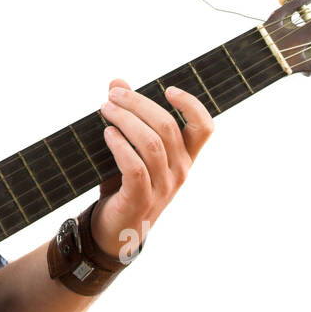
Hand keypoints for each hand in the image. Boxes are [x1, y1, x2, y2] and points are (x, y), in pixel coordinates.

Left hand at [91, 78, 214, 259]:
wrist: (116, 229)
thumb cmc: (125, 183)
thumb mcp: (130, 148)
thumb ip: (128, 116)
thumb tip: (116, 82)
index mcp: (184, 157)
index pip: (204, 128)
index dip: (192, 105)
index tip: (168, 89)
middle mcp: (180, 171)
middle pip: (167, 126)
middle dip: (138, 104)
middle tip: (113, 96)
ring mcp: (163, 187)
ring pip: (151, 144)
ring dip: (125, 120)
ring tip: (106, 110)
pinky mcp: (141, 199)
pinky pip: (135, 167)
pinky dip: (120, 146)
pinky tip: (107, 134)